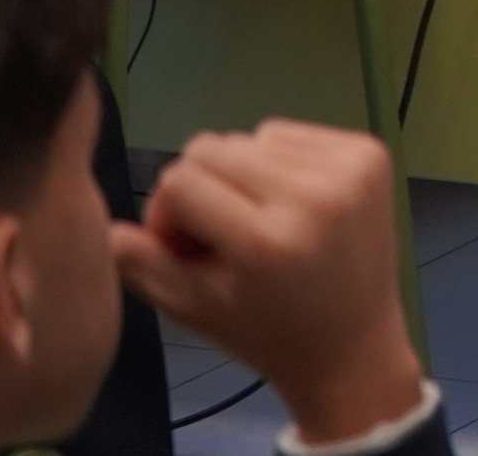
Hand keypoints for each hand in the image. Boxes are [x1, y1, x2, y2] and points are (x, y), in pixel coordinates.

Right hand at [112, 122, 426, 447]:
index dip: (167, 213)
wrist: (354, 344)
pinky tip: (292, 203)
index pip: (179, 182)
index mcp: (266, 242)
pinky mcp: (373, 153)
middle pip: (212, 149)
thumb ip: (143, 264)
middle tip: (219, 235)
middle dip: (200, 188)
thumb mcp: (194, 308)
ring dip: (242, 173)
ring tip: (258, 220)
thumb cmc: (267, 333)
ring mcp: (350, 170)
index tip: (184, 248)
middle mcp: (314, 197)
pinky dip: (279, 161)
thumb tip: (104, 227)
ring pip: (252, 137)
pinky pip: (292, 133)